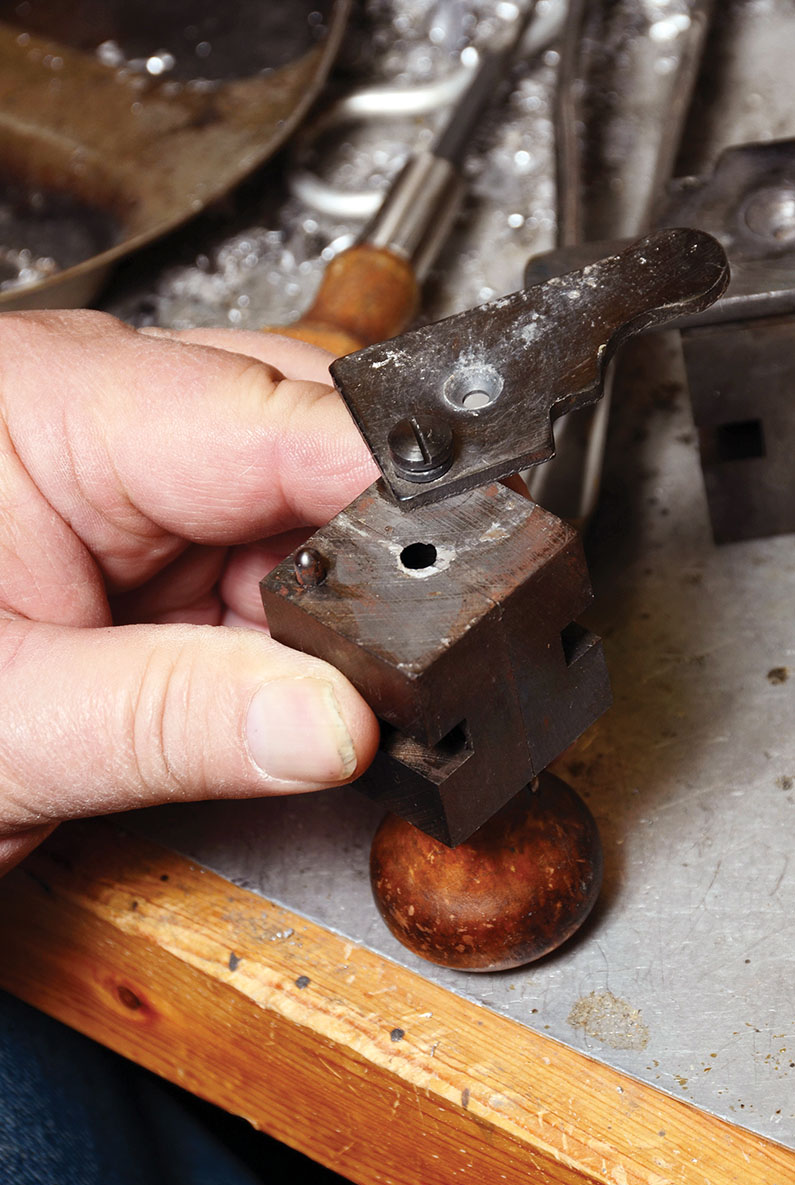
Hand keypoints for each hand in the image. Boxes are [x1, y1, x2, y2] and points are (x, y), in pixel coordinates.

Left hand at [0, 311, 380, 873]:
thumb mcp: (10, 726)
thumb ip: (174, 720)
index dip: (398, 492)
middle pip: (313, 443)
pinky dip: (305, 623)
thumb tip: (337, 724)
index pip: (277, 418)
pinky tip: (293, 674)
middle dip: (377, 551)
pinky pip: (274, 555)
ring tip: (326, 686)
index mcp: (55, 409)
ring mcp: (141, 471)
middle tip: (411, 652)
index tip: (485, 559)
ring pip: (309, 506)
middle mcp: (109, 416)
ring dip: (343, 599)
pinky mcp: (157, 527)